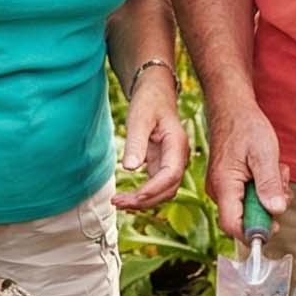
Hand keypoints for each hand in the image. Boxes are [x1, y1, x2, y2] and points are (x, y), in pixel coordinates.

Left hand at [113, 69, 191, 210]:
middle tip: (117, 202)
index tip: (132, 197)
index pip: (170, 175)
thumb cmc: (148, 101)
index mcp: (177, 144)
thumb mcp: (139, 117)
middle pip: (168, 189)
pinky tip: (125, 198)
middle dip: (145, 200)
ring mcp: (172, 162)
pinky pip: (156, 186)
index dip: (153, 189)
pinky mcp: (162, 164)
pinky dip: (143, 195)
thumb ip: (136, 142)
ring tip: (118, 202)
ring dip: (143, 201)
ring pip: (163, 191)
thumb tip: (130, 169)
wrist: (155, 93)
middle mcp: (178, 157)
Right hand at [207, 105, 288, 244]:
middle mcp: (219, 190)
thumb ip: (270, 184)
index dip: (254, 232)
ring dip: (268, 196)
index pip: (233, 225)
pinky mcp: (229, 183)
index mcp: (224, 185)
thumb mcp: (264, 153)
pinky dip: (263, 188)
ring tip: (276, 172)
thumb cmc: (245, 126)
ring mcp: (223, 187)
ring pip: (249, 207)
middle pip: (244, 218)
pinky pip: (248, 196)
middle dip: (268, 208)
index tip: (275, 226)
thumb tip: (276, 211)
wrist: (232, 109)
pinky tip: (268, 171)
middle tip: (281, 187)